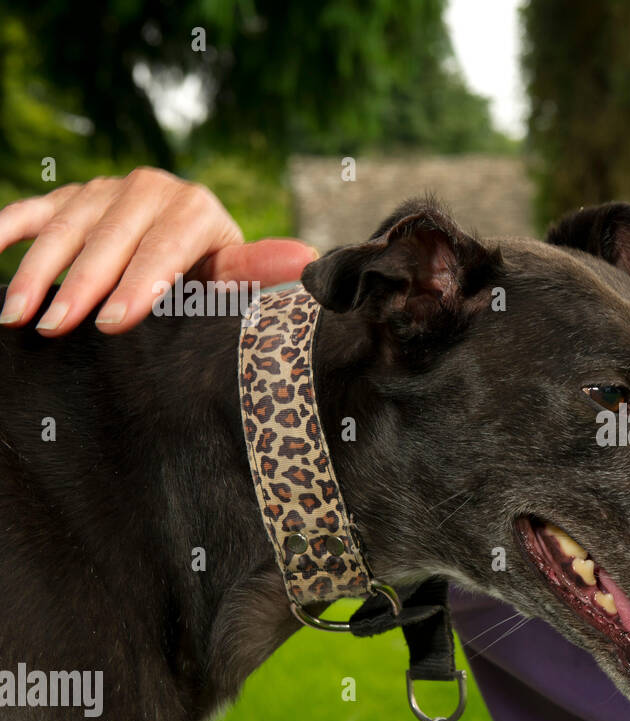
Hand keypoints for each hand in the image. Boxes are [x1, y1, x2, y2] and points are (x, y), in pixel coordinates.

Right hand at [0, 167, 317, 335]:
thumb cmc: (214, 278)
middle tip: (56, 326)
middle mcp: (151, 189)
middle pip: (109, 236)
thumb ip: (257, 270)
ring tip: (17, 315)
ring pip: (67, 224)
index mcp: (197, 209)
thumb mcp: (235, 277)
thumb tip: (305, 261)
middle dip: (80, 283)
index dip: (139, 285)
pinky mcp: (72, 196)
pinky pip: (34, 209)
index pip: (165, 247)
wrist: (195, 250)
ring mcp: (107, 189)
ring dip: (37, 269)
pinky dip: (8, 227)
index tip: (113, 323)